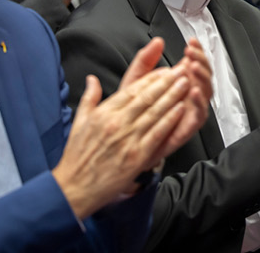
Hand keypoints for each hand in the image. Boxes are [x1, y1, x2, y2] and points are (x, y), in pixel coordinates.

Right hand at [53, 41, 196, 218]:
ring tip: (184, 85)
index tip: (163, 71)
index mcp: (103, 113)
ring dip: (172, 97)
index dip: (150, 78)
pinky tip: (180, 110)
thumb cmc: (77, 157)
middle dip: (166, 83)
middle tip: (180, 72)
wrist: (75, 187)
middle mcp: (116, 123)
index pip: (132, 90)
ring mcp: (128, 139)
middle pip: (146, 98)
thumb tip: (92, 79)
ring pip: (155, 112)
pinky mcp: (137, 156)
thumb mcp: (79, 122)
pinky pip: (157, 133)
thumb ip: (89, 98)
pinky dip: (170, 120)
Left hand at [117, 38, 210, 159]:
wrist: (124, 141)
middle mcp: (186, 94)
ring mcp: (189, 109)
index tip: (191, 42)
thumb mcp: (135, 80)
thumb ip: (145, 60)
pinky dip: (200, 102)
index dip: (196, 50)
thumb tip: (157, 41)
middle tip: (192, 53)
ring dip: (203, 77)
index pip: (194, 61)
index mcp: (177, 81)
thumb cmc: (130, 112)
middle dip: (201, 60)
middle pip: (204, 74)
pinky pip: (200, 115)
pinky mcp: (188, 126)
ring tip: (193, 66)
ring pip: (206, 91)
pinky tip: (193, 91)